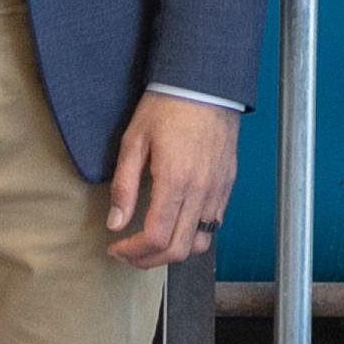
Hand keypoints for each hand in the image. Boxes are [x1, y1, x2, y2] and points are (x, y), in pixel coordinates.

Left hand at [106, 93, 238, 269]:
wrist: (206, 83)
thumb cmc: (168, 105)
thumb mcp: (134, 140)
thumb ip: (124, 186)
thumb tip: (115, 223)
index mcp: (175, 180)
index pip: (156, 237)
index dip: (133, 252)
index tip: (115, 248)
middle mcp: (201, 191)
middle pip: (178, 249)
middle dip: (148, 260)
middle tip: (128, 253)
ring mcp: (218, 190)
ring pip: (199, 242)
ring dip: (173, 251)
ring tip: (151, 244)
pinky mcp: (227, 184)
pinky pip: (214, 224)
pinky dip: (192, 234)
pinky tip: (174, 223)